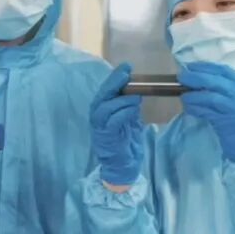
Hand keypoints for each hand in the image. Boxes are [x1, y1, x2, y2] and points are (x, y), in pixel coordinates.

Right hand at [90, 63, 144, 185]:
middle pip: (103, 94)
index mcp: (102, 110)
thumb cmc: (126, 143)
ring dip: (123, 99)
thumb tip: (136, 92)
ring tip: (136, 97)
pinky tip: (133, 109)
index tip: (127, 67)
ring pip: (107, 105)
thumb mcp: (129, 120)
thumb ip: (128, 107)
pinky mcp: (106, 136)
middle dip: (115, 82)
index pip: (106, 89)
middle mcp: (97, 116)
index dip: (115, 77)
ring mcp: (100, 126)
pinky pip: (113, 120)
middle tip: (127, 73)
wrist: (122, 166)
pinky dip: (124, 112)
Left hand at [178, 62, 234, 161]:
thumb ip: (220, 86)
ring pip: (210, 97)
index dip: (204, 67)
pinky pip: (207, 113)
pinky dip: (196, 109)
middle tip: (182, 78)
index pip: (222, 70)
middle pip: (214, 81)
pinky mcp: (226, 122)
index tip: (190, 66)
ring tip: (184, 96)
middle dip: (196, 78)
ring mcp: (234, 108)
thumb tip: (195, 76)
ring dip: (193, 96)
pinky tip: (189, 108)